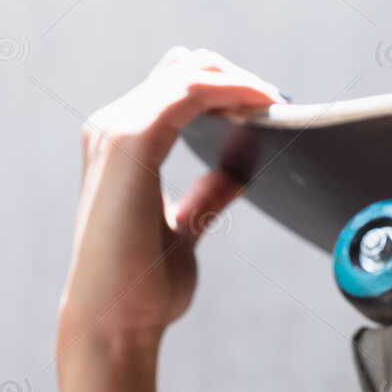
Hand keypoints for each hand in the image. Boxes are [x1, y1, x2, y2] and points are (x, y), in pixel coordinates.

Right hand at [59, 46, 282, 355]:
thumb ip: (205, 194)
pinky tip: (262, 105)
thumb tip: (237, 171)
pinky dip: (232, 91)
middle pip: (184, 70)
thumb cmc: (142, 285)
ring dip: (240, 82)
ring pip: (189, 74)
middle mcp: (112, 129)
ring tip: (276, 102)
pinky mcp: (131, 142)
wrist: (115, 321)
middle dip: (237, 78)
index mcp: (121, 145)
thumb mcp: (183, 226)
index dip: (224, 85)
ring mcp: (117, 131)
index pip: (174, 86)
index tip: (269, 104)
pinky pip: (190, 93)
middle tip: (279, 102)